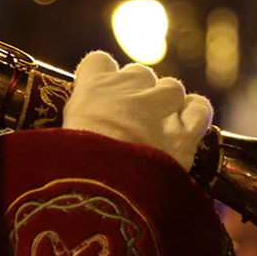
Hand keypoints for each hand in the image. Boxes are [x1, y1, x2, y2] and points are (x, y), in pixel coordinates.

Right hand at [63, 51, 211, 170]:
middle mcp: (127, 90)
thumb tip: (70, 133)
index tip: (100, 98)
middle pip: (139, 73)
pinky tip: (187, 129)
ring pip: (171, 87)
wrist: (99, 194)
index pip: (98, 62)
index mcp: (91, 89)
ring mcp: (158, 109)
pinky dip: (195, 115)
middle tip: (129, 123)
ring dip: (167, 103)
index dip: (102, 78)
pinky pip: (199, 109)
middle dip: (137, 93)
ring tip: (157, 130)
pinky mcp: (183, 135)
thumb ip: (72, 123)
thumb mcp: (57, 138)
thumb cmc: (69, 171)